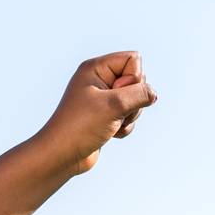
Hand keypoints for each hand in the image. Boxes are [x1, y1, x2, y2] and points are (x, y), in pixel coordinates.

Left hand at [34, 51, 157, 175]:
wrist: (61, 156)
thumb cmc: (80, 127)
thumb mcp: (115, 105)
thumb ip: (141, 93)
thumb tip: (153, 94)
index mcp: (95, 68)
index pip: (133, 59)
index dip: (133, 77)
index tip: (115, 94)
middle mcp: (98, 80)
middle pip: (138, 80)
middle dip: (133, 100)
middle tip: (113, 111)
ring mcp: (102, 99)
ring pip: (136, 100)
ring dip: (130, 116)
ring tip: (110, 124)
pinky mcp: (106, 116)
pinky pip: (130, 116)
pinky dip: (125, 127)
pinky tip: (109, 134)